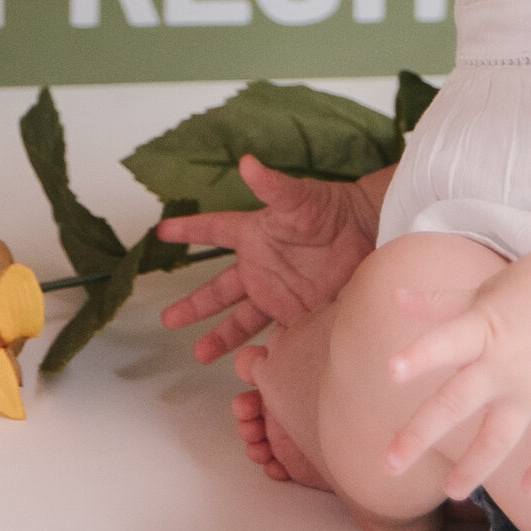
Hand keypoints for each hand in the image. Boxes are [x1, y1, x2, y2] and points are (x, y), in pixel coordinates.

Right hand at [158, 157, 387, 364]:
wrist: (369, 233)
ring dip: (220, 337)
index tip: (160, 232)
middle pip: (218, 289)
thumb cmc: (332, 207)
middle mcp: (260, 267)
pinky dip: (260, 352)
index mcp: (253, 235)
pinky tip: (246, 368)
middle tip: (168, 320)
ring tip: (200, 354)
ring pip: (240, 319)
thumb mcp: (299, 197)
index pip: (213, 230)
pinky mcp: (298, 313)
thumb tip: (247, 162)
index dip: (188, 230)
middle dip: (193, 306)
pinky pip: (274, 336)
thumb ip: (272, 185)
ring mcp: (278, 292)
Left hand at [381, 244, 530, 508]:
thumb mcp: (483, 291)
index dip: (419, 357)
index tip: (391, 372)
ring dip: (473, 468)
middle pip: (457, 403)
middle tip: (390, 464)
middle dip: (421, 435)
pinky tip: (527, 491)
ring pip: (498, 438)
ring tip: (451, 491)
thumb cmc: (530, 283)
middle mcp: (505, 364)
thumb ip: (439, 303)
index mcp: (482, 328)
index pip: (445, 343)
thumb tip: (393, 299)